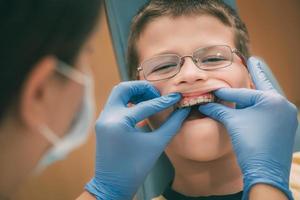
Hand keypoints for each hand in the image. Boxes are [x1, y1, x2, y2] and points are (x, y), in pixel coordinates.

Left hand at [85, 81, 189, 199]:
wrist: (113, 185)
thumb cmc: (134, 168)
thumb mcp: (156, 145)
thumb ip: (171, 125)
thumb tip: (183, 111)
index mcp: (119, 123)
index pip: (145, 105)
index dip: (163, 101)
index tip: (176, 97)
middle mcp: (107, 117)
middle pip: (123, 89)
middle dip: (142, 88)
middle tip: (157, 94)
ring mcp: (103, 120)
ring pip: (118, 95)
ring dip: (134, 94)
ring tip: (151, 100)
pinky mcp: (103, 124)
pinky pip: (116, 105)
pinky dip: (128, 102)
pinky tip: (142, 108)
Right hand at [198, 57, 297, 198]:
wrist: (266, 173)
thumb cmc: (251, 144)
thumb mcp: (233, 122)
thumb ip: (219, 110)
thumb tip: (205, 105)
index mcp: (273, 100)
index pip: (243, 92)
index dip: (226, 91)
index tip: (216, 87)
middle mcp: (284, 106)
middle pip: (260, 91)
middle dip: (253, 79)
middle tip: (252, 62)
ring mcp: (287, 118)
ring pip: (265, 102)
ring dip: (254, 95)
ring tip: (250, 82)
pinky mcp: (285, 128)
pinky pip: (270, 112)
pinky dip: (259, 108)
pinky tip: (251, 106)